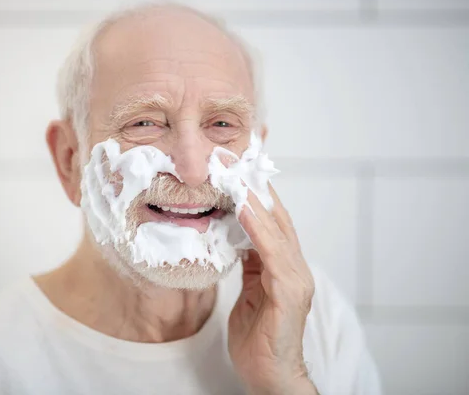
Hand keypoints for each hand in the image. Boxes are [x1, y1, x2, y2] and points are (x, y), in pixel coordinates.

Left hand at [228, 184, 316, 394]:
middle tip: (238, 160)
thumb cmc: (259, 338)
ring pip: (278, 231)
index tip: (237, 169)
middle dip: (258, 189)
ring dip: (257, 201)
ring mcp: (296, 280)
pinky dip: (259, 230)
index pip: (272, 222)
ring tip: (239, 176)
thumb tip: (238, 239)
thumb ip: (250, 265)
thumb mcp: (251, 292)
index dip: (257, 194)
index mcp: (285, 267)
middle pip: (278, 219)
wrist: (270, 376)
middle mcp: (295, 268)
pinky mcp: (290, 294)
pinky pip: (273, 255)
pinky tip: (245, 210)